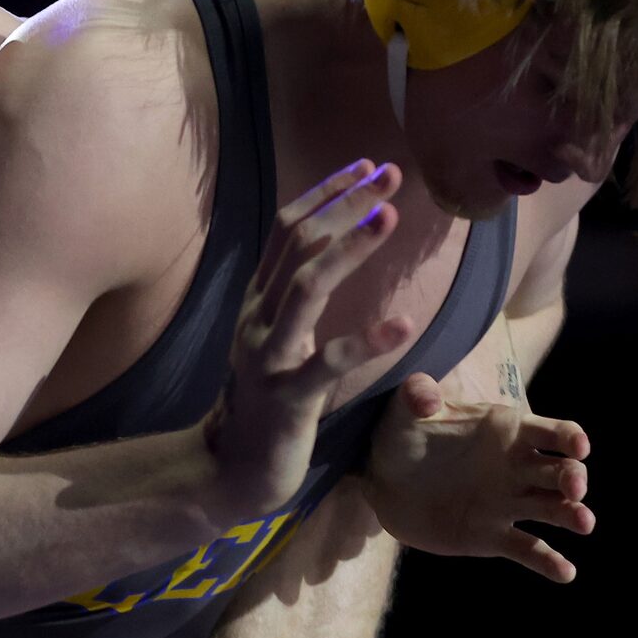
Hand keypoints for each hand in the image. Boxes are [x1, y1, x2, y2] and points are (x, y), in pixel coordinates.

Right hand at [201, 160, 413, 520]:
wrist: (232, 471)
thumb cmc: (267, 403)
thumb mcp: (277, 339)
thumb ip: (296, 298)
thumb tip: (332, 249)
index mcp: (258, 302)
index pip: (287, 229)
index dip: (326, 193)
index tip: (367, 166)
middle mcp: (258, 320)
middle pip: (298, 245)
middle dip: (345, 206)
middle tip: (391, 180)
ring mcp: (268, 358)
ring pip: (305, 288)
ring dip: (349, 250)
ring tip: (390, 219)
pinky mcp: (287, 398)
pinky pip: (327, 363)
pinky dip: (366, 340)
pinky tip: (405, 325)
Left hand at [361, 372, 592, 581]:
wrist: (383, 483)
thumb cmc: (401, 437)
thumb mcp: (403, 412)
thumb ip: (416, 396)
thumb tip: (425, 397)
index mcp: (508, 432)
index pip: (552, 432)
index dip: (570, 437)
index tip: (578, 446)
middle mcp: (518, 468)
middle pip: (561, 471)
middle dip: (574, 478)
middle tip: (574, 489)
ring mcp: (509, 504)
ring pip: (553, 509)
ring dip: (574, 515)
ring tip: (584, 524)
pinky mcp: (494, 538)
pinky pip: (528, 550)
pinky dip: (549, 562)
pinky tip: (566, 573)